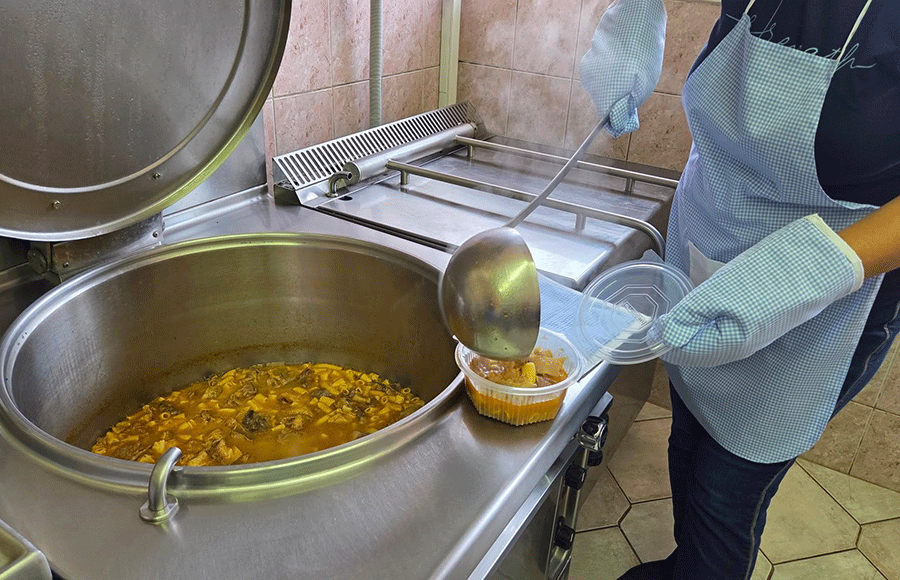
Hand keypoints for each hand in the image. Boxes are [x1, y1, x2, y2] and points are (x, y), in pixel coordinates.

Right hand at [579, 0, 665, 136]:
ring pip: (602, 88)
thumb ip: (629, 107)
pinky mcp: (588, 59)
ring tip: (629, 68)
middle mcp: (591, 86)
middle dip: (619, 99)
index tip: (629, 115)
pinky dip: (610, 72)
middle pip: (605, 103)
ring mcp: (588, 71)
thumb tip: (619, 123)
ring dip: (615, 84)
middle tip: (635, 84)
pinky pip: (600, 75)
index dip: (619, 120)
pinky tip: (622, 59)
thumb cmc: (643, 50)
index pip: (608, 121)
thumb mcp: (644, 84)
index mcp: (604, 95)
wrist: (633, 15)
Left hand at [660, 215, 864, 367]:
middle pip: (694, 346)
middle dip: (677, 328)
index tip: (656, 314)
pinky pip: (721, 326)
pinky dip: (707, 316)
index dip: (664, 334)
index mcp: (727, 346)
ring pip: (707, 336)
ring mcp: (748, 335)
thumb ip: (688, 316)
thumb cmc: (765, 278)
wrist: (814, 265)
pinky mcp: (754, 321)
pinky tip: (706, 300)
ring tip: (687, 300)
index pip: (681, 352)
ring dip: (692, 321)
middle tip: (670, 304)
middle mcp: (737, 348)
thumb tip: (661, 334)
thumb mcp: (718, 294)